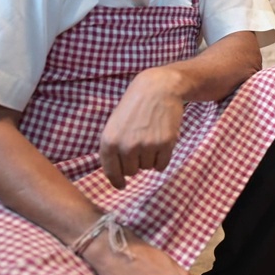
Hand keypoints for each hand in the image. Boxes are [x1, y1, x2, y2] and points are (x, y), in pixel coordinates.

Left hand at [99, 66, 184, 188]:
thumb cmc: (135, 106)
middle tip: (141, 145)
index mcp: (109, 141)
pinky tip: (162, 142)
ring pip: (147, 167)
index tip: (122, 186)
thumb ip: (113, 148)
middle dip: (136, 163)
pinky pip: (162, 165)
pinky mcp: (165, 144)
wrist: (158, 88)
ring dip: (150, 158)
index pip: (111, 172)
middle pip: (131, 172)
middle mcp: (126, 146)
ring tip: (151, 137)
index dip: (117, 181)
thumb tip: (118, 175)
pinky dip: (162, 159)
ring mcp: (146, 146)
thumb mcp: (115, 125)